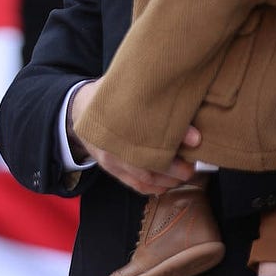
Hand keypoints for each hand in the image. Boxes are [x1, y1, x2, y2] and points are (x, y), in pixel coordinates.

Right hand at [70, 79, 200, 194]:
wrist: (79, 108)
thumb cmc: (110, 96)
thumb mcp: (127, 87)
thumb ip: (154, 97)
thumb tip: (185, 110)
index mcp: (119, 124)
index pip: (152, 137)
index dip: (176, 139)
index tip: (196, 140)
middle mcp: (114, 147)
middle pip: (149, 164)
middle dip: (176, 168)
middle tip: (194, 164)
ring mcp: (111, 160)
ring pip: (143, 178)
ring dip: (167, 181)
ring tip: (184, 174)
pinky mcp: (111, 168)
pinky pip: (134, 184)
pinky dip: (152, 188)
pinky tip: (166, 186)